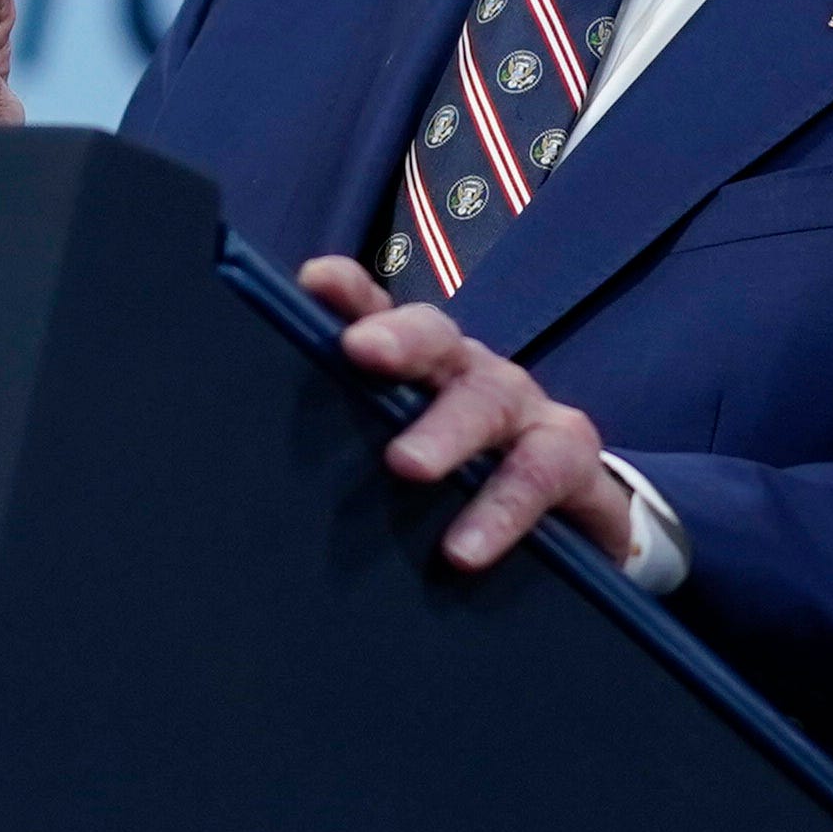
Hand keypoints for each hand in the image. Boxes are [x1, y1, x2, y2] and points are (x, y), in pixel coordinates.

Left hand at [303, 256, 636, 570]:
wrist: (569, 530)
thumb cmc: (461, 485)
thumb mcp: (404, 460)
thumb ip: (350, 445)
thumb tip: (262, 472)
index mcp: (421, 368)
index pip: (380, 315)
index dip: (350, 293)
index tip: (315, 281)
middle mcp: (471, 372)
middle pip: (436, 340)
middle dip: (399, 339)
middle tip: (360, 351)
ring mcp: (526, 409)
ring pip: (487, 401)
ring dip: (446, 431)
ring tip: (405, 466)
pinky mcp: (570, 456)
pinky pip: (538, 473)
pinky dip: (500, 510)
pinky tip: (464, 550)